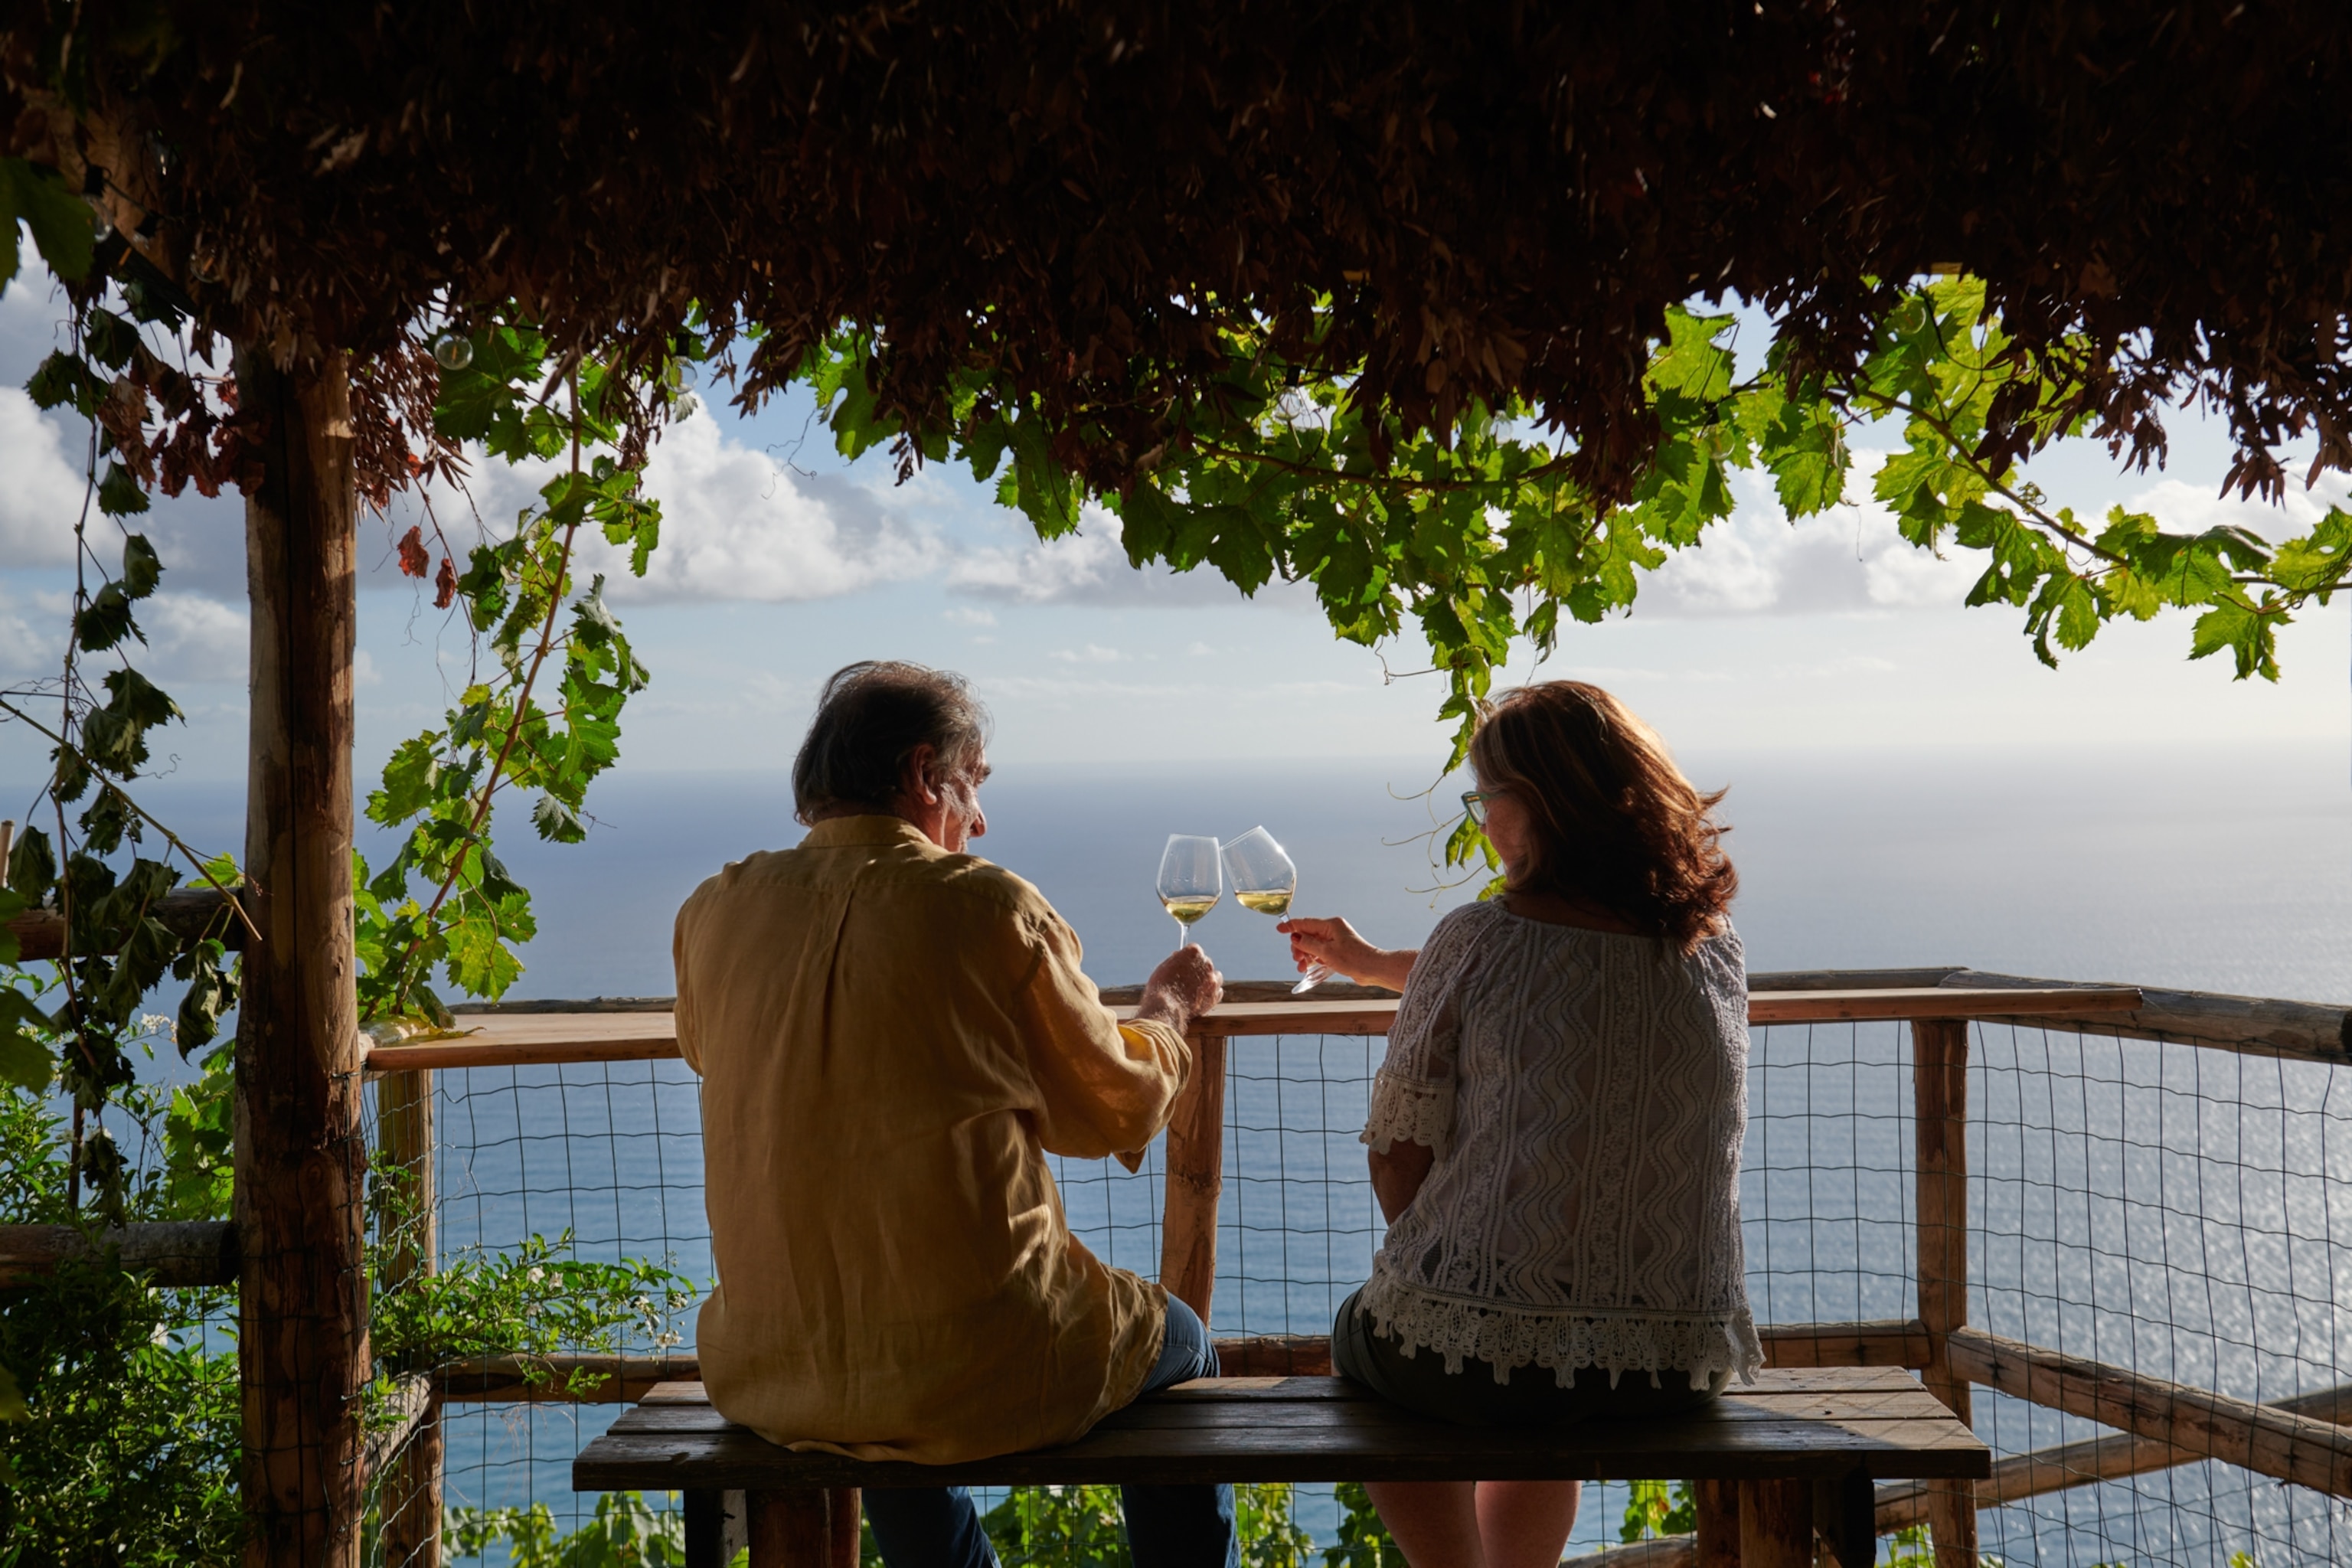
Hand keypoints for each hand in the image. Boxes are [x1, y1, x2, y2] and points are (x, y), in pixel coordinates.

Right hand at [1137, 943, 1222, 1031]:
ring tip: (1196, 988)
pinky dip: (1211, 993)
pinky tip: (1201, 996)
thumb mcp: (1165, 967)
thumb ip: (1176, 960)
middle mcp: (1206, 964)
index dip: (1187, 958)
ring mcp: (1212, 980)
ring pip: (1216, 976)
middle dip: (1198, 969)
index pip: (1194, 949)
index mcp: (1194, 952)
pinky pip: (1218, 991)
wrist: (1166, 1007)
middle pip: (1205, 962)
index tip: (1182, 964)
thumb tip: (1179, 956)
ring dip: (1208, 980)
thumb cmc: (1161, 987)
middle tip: (1187, 979)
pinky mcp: (1215, 996)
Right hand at [1275, 916, 1415, 991]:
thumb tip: (1295, 937)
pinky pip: (1320, 952)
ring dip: (1305, 955)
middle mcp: (1332, 930)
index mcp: (1331, 925)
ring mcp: (1335, 940)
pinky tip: (1310, 968)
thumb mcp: (1327, 952)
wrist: (1373, 969)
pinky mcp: (1338, 950)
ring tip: (1303, 968)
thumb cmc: (1354, 959)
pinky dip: (1314, 959)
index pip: (1306, 923)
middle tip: (1297, 960)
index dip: (1291, 927)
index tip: (1278, 929)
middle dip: (1299, 947)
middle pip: (1307, 935)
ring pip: (1313, 945)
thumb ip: (1308, 944)